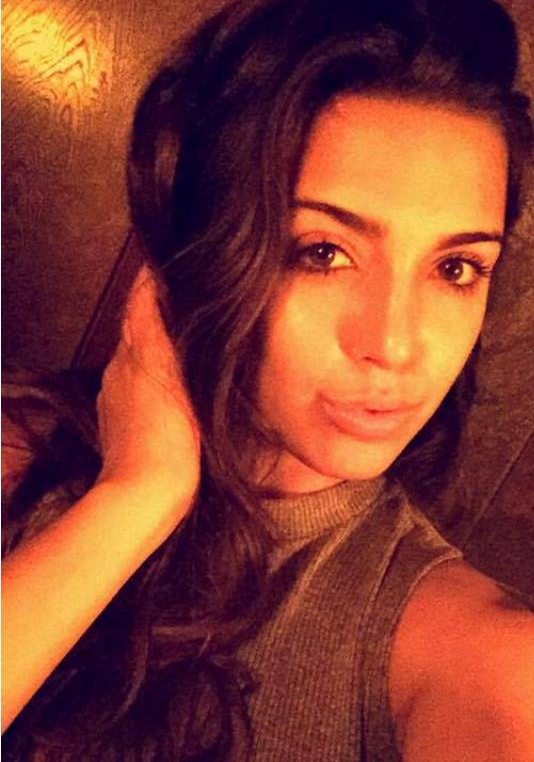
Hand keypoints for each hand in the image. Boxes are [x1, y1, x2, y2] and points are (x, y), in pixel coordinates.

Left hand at [96, 267, 200, 528]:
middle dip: (157, 309)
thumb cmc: (168, 444)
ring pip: (135, 356)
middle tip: (190, 297)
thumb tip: (157, 286)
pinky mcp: (118, 422)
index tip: (176, 263)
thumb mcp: (176, 380)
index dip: (155, 279)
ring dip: (156, 343)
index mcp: (134, 353)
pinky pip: (134, 384)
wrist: (141, 497)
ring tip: (187, 337)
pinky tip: (171, 383)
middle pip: (136, 327)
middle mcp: (117, 369)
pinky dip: (152, 373)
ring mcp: (115, 397)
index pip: (140, 300)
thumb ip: (164, 333)